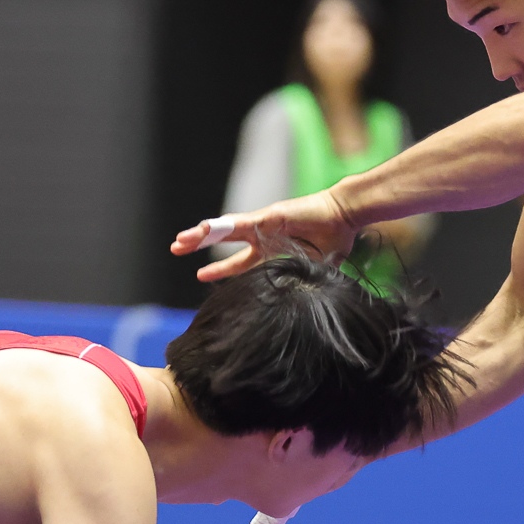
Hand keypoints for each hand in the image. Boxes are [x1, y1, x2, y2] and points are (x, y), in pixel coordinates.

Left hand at [171, 192, 357, 282]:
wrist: (347, 217)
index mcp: (272, 249)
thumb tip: (295, 307)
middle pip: (224, 242)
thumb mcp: (312, 270)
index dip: (220, 269)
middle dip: (200, 246)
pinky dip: (220, 227)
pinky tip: (201, 230)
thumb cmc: (335, 241)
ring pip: (224, 229)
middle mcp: (262, 234)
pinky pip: (239, 223)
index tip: (201, 276)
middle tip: (176, 248)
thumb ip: (298, 283)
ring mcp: (263, 223)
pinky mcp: (268, 216)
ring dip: (201, 235)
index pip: (239, 262)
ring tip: (180, 240)